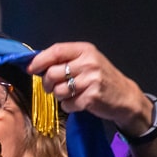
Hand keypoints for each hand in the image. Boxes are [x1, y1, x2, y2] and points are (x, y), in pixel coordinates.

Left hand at [28, 43, 156, 156]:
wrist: (125, 98)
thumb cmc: (102, 79)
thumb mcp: (88, 62)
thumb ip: (66, 60)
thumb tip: (36, 65)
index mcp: (86, 50)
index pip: (56, 51)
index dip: (39, 60)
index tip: (30, 69)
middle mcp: (89, 63)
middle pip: (52, 73)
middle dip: (47, 84)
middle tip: (51, 88)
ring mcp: (91, 80)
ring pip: (58, 91)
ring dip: (59, 96)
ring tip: (71, 95)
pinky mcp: (91, 98)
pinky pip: (67, 104)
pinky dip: (69, 106)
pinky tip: (79, 103)